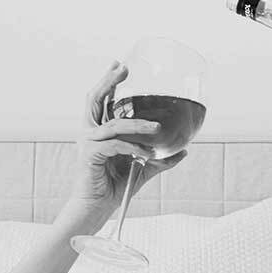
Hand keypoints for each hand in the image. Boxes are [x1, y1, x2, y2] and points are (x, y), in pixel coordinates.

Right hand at [70, 61, 186, 217]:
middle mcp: (89, 132)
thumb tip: (184, 151)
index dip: (109, 81)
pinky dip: (134, 148)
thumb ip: (160, 159)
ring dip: (137, 124)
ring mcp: (87, 143)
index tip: (120, 65)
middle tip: (124, 68)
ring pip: (113, 124)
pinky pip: (116, 145)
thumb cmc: (116, 187)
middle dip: (109, 81)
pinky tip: (148, 155)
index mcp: (99, 131)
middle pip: (95, 99)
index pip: (102, 100)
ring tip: (157, 128)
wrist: (98, 207)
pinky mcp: (89, 155)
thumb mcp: (143, 169)